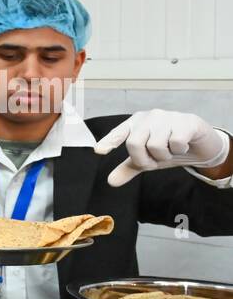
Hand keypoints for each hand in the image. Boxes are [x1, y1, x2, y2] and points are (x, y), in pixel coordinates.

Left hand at [95, 109, 230, 185]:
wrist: (200, 143)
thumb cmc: (169, 147)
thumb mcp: (147, 160)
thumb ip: (129, 168)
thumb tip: (110, 181)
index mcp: (136, 123)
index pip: (119, 132)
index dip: (109, 141)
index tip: (99, 150)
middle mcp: (149, 117)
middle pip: (134, 144)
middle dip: (144, 159)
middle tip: (155, 160)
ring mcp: (168, 117)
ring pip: (156, 145)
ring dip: (164, 155)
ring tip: (170, 150)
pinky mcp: (186, 121)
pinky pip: (176, 143)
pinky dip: (179, 150)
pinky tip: (183, 145)